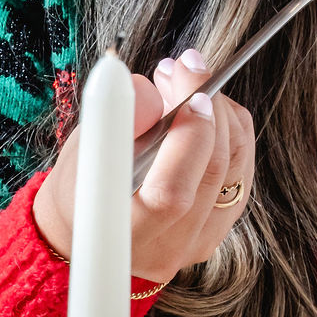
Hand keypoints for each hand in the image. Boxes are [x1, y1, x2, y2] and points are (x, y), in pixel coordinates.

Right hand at [33, 49, 256, 284]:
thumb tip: (151, 89)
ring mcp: (195, 245)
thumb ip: (111, 124)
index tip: (182, 88)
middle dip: (207, 104)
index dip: (188, 137)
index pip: (170, 193)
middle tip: (184, 67)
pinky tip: (206, 111)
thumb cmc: (76, 196)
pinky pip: (240, 174)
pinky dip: (230, 132)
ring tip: (189, 83)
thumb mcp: (77, 158)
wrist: (82, 241)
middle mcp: (166, 249)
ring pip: (234, 166)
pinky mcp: (214, 233)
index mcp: (122, 236)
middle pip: (213, 170)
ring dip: (220, 112)